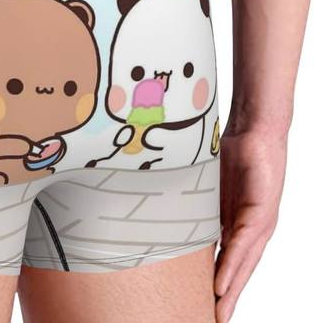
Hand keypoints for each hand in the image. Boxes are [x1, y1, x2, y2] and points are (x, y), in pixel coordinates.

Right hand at [214, 128, 286, 321]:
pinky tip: (224, 283)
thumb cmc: (232, 151)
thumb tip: (169, 211)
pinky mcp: (262, 213)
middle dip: (226, 297)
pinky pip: (244, 244)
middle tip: (213, 319)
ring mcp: (258, 223)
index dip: (217, 283)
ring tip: (218, 311)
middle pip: (237, 269)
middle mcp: (249, 228)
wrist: (255, 129)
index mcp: (235, 222)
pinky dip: (234, 265)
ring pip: (243, 263)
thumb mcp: (207, 185)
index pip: (226, 258)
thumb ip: (196, 203)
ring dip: (230, 289)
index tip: (204, 304)